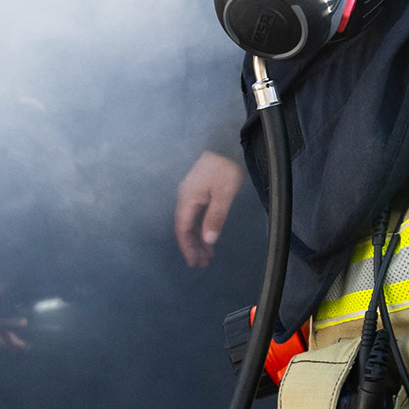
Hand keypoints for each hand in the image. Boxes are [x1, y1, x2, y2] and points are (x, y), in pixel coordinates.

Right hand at [172, 150, 242, 268]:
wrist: (226, 143)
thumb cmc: (225, 168)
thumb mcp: (224, 193)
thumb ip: (216, 216)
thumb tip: (209, 240)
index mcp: (188, 199)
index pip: (183, 229)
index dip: (187, 247)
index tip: (194, 262)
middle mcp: (186, 198)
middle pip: (186, 228)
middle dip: (193, 247)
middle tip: (203, 264)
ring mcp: (193, 195)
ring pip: (192, 223)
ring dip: (199, 239)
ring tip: (208, 256)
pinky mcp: (201, 192)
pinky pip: (198, 216)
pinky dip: (203, 229)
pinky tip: (209, 237)